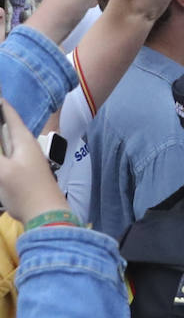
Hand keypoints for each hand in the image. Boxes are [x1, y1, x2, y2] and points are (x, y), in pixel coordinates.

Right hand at [0, 101, 69, 223]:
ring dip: (0, 137)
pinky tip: (1, 150)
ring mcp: (24, 158)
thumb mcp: (1, 169)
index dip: (1, 105)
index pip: (9, 114)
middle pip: (6, 127)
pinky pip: (6, 154)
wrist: (44, 213)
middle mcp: (24, 145)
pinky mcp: (21, 171)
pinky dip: (1, 151)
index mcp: (22, 140)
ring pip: (5, 141)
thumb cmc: (24, 189)